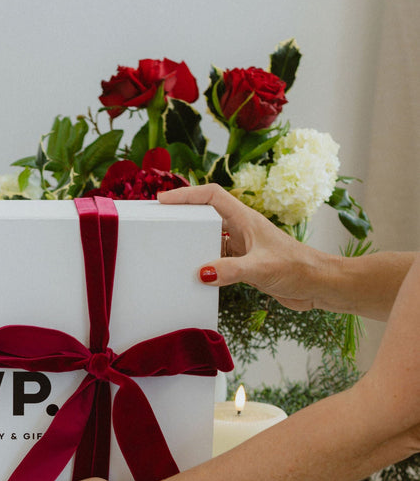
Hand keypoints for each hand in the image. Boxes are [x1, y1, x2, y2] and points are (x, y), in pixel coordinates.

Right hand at [158, 184, 328, 311]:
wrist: (318, 285)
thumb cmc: (298, 268)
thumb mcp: (261, 268)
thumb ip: (231, 270)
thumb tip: (202, 273)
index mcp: (246, 219)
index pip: (212, 197)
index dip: (187, 195)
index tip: (164, 200)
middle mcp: (243, 229)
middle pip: (206, 214)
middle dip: (184, 216)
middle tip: (160, 223)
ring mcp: (243, 247)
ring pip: (210, 238)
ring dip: (193, 243)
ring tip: (171, 250)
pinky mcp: (245, 265)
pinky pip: (217, 260)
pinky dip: (205, 265)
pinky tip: (196, 276)